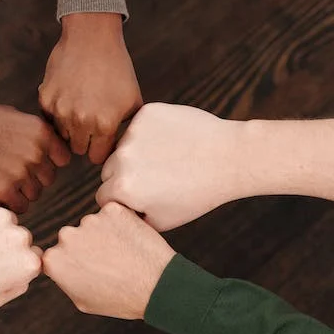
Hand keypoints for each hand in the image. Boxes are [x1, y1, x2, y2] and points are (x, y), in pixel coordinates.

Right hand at [0, 97, 69, 212]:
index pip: (62, 159)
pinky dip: (8, 204)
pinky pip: (19, 207)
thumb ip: (33, 133)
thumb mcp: (10, 116)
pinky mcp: (2, 189)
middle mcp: (35, 151)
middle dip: (32, 178)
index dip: (47, 162)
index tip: (29, 161)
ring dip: (19, 192)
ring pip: (34, 195)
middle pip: (48, 179)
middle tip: (7, 170)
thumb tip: (51, 149)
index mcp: (40, 131)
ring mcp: (20, 171)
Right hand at [39, 13, 142, 164]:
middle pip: (78, 149)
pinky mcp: (45, 99)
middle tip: (91, 122)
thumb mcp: (133, 100)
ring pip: (62, 136)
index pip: (97, 157)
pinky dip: (57, 112)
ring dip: (70, 127)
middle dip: (85, 140)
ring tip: (80, 107)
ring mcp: (60, 111)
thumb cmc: (117, 68)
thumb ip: (128, 128)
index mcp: (105, 125)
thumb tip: (123, 149)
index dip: (100, 149)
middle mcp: (81, 122)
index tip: (102, 140)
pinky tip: (68, 95)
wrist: (92, 38)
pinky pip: (49, 118)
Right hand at [43, 202, 174, 318]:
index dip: (73, 262)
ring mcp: (90, 220)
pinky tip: (131, 240)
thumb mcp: (82, 300)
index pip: (56, 254)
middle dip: (86, 246)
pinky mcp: (112, 209)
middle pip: (73, 236)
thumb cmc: (121, 298)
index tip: (87, 267)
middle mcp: (67, 236)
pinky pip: (112, 214)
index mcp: (55, 260)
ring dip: (104, 233)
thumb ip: (65, 278)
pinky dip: (120, 223)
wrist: (156, 286)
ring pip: (93, 224)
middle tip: (108, 261)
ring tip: (123, 253)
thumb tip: (60, 265)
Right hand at [96, 103, 247, 230]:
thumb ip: (131, 218)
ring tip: (167, 160)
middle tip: (156, 179)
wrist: (229, 158)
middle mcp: (123, 158)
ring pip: (122, 147)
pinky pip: (138, 126)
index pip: (103, 195)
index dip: (122, 200)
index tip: (143, 198)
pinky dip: (150, 134)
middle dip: (124, 176)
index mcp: (123, 188)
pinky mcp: (147, 113)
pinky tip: (172, 143)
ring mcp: (134, 132)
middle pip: (108, 170)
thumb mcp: (163, 221)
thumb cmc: (198, 194)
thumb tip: (114, 211)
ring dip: (136, 154)